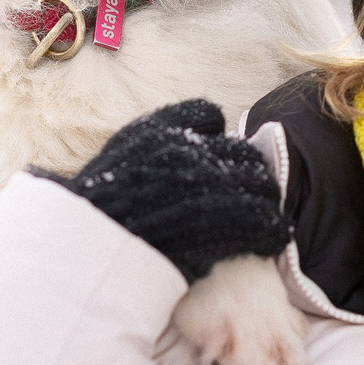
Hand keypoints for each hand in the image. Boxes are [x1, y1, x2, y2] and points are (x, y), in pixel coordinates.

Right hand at [51, 99, 290, 283]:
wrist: (92, 250)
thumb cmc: (97, 210)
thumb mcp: (118, 158)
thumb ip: (153, 141)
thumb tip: (197, 133)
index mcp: (161, 129)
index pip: (207, 115)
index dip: (214, 139)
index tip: (215, 158)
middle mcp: (190, 149)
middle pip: (241, 152)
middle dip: (247, 172)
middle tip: (247, 193)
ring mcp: (210, 181)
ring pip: (259, 183)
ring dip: (263, 200)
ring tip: (263, 218)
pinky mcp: (225, 218)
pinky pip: (264, 219)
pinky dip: (271, 230)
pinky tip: (270, 239)